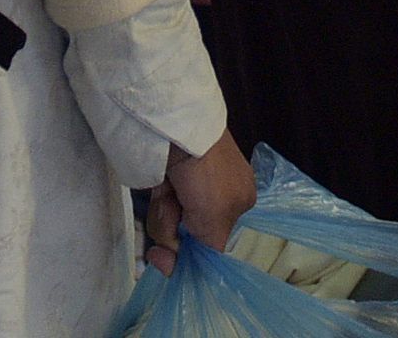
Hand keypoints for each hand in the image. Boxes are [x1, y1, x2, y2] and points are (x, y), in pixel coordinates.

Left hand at [145, 130, 257, 274]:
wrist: (182, 130)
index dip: (192, 249)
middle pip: (188, 231)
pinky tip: (160, 186)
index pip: (213, 239)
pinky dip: (158, 200)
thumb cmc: (208, 176)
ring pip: (171, 219)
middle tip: (174, 211)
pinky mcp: (169, 171)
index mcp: (240, 200)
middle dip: (175, 228)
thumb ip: (206, 251)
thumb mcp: (217, 221)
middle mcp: (217, 192)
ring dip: (164, 213)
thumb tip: (172, 267)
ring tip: (167, 193)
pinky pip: (160, 201)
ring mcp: (192, 181)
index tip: (170, 257)